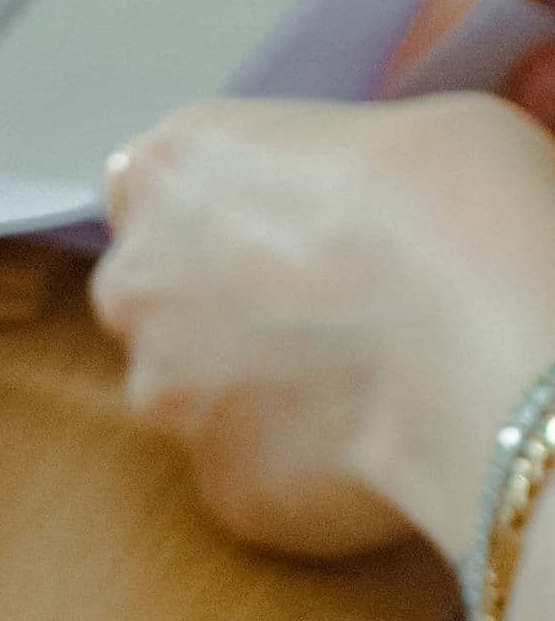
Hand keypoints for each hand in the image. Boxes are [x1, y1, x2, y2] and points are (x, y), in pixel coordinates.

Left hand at [93, 95, 554, 595]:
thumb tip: (344, 214)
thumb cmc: (454, 204)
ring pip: (196, 400)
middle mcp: (140, 285)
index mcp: (172, 171)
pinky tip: (369, 437)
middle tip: (325, 314)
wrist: (481, 332)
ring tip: (358, 381)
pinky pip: (251, 474)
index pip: (152, 194)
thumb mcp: (389, 132)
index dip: (218, 219)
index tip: (272, 236)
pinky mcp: (219, 488)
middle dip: (222, 314)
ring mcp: (167, 398)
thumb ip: (317, 179)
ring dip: (254, 396)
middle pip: (159, 304)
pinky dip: (298, 464)